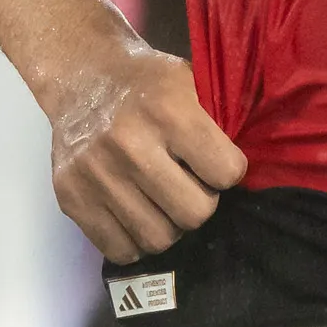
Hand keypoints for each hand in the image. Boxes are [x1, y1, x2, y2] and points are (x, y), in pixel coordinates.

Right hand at [44, 44, 246, 261]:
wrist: (81, 77)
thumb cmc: (149, 81)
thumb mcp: (191, 81)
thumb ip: (220, 120)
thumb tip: (256, 164)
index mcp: (168, 112)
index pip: (226, 172)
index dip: (230, 172)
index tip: (220, 164)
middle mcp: (130, 146)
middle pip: (194, 213)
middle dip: (204, 203)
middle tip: (195, 187)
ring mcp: (96, 176)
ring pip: (158, 238)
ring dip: (171, 226)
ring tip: (167, 203)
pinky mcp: (70, 198)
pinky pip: (119, 249)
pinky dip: (137, 240)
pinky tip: (140, 216)